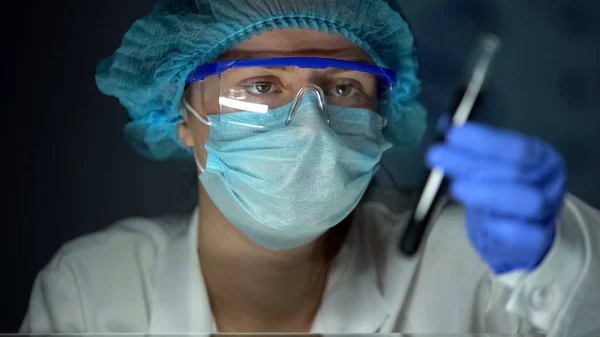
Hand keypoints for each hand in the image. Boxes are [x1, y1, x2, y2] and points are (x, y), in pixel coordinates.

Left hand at [427, 122, 566, 273]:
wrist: (517, 238)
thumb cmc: (500, 195)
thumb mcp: (487, 169)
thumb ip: (470, 151)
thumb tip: (445, 127)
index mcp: (541, 158)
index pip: (516, 146)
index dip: (484, 141)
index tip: (452, 135)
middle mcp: (549, 182)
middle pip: (515, 171)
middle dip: (473, 163)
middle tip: (438, 157)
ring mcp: (548, 212)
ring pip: (527, 201)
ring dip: (488, 193)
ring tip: (456, 188)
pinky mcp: (540, 241)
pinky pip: (527, 235)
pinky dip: (504, 228)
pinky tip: (484, 223)